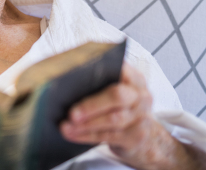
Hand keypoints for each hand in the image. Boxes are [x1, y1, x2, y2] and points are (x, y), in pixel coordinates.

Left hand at [60, 63, 178, 168]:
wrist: (144, 137)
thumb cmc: (118, 107)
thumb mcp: (112, 91)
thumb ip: (96, 82)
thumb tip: (61, 76)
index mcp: (133, 77)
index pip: (118, 68)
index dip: (98, 71)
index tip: (76, 75)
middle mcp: (141, 95)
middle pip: (117, 96)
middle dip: (92, 104)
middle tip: (71, 112)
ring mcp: (142, 117)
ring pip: (113, 119)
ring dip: (86, 123)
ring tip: (65, 126)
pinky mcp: (137, 136)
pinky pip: (109, 136)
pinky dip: (87, 135)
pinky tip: (72, 134)